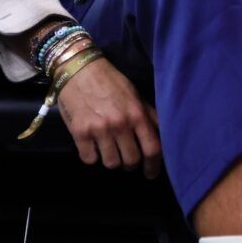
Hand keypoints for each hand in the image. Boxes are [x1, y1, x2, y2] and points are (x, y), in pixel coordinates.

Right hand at [55, 56, 161, 177]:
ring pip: (111, 164)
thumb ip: (149, 116)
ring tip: (109, 150)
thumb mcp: (135, 95)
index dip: (153, 166)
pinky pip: (89, 159)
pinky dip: (92, 156)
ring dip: (111, 160)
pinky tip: (93, 146)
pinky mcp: (79, 133)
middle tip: (126, 159)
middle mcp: (120, 124)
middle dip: (130, 164)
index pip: (152, 149)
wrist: (78, 69)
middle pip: (131, 161)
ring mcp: (99, 130)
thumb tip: (163, 136)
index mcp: (137, 114)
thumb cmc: (110, 82)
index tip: (150, 173)